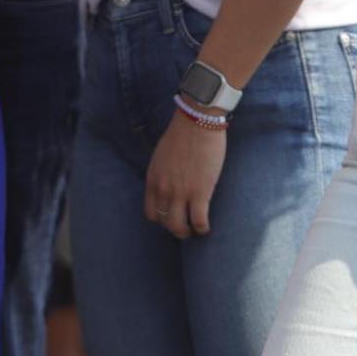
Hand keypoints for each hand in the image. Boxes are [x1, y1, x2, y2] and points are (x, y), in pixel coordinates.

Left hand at [144, 110, 227, 237]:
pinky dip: (202, 228)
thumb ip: (161, 174)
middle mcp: (163, 190)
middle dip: (175, 228)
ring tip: (195, 231)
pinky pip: (198, 221)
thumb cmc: (182, 134)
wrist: (197, 123)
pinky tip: (206, 228)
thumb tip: (169, 184)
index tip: (171, 217)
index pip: (150, 212)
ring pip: (179, 227)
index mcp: (153, 180)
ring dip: (187, 232)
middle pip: (164, 222)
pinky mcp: (200, 193)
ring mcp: (181, 193)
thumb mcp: (161, 157)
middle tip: (185, 228)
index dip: (161, 219)